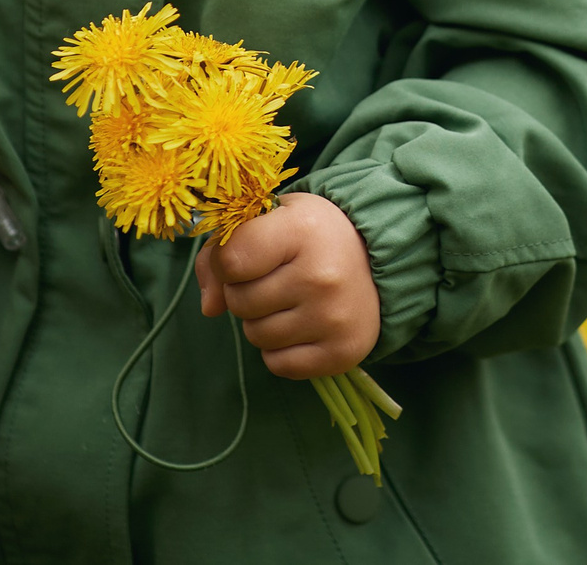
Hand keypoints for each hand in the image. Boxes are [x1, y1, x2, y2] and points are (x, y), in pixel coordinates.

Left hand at [195, 193, 379, 378]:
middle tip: (275, 278)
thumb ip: (223, 253)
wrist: (377, 261)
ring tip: (290, 300)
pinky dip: (280, 350)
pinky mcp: (342, 353)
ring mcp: (333, 318)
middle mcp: (321, 276)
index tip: (246, 256)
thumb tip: (209, 308)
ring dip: (262, 322)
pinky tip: (301, 325)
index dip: (225, 262)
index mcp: (301, 230)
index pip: (230, 260)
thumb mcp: (271, 221)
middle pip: (239, 301)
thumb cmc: (312, 236)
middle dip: (245, 292)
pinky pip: (278, 365)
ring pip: (256, 336)